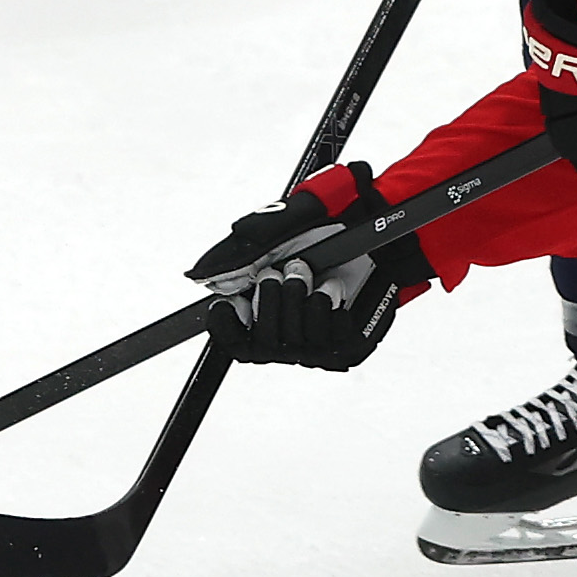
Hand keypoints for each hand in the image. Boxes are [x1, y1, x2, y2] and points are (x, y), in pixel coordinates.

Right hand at [189, 162, 435, 370]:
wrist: (377, 227)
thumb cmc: (326, 227)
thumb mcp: (278, 228)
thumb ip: (238, 251)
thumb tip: (198, 276)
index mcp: (265, 313)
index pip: (231, 341)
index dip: (225, 327)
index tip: (229, 302)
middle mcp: (289, 339)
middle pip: (259, 345)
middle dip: (268, 301)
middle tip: (282, 270)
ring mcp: (319, 348)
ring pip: (292, 343)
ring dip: (298, 298)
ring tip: (310, 270)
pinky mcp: (348, 349)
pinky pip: (326, 337)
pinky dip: (326, 305)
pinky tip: (334, 287)